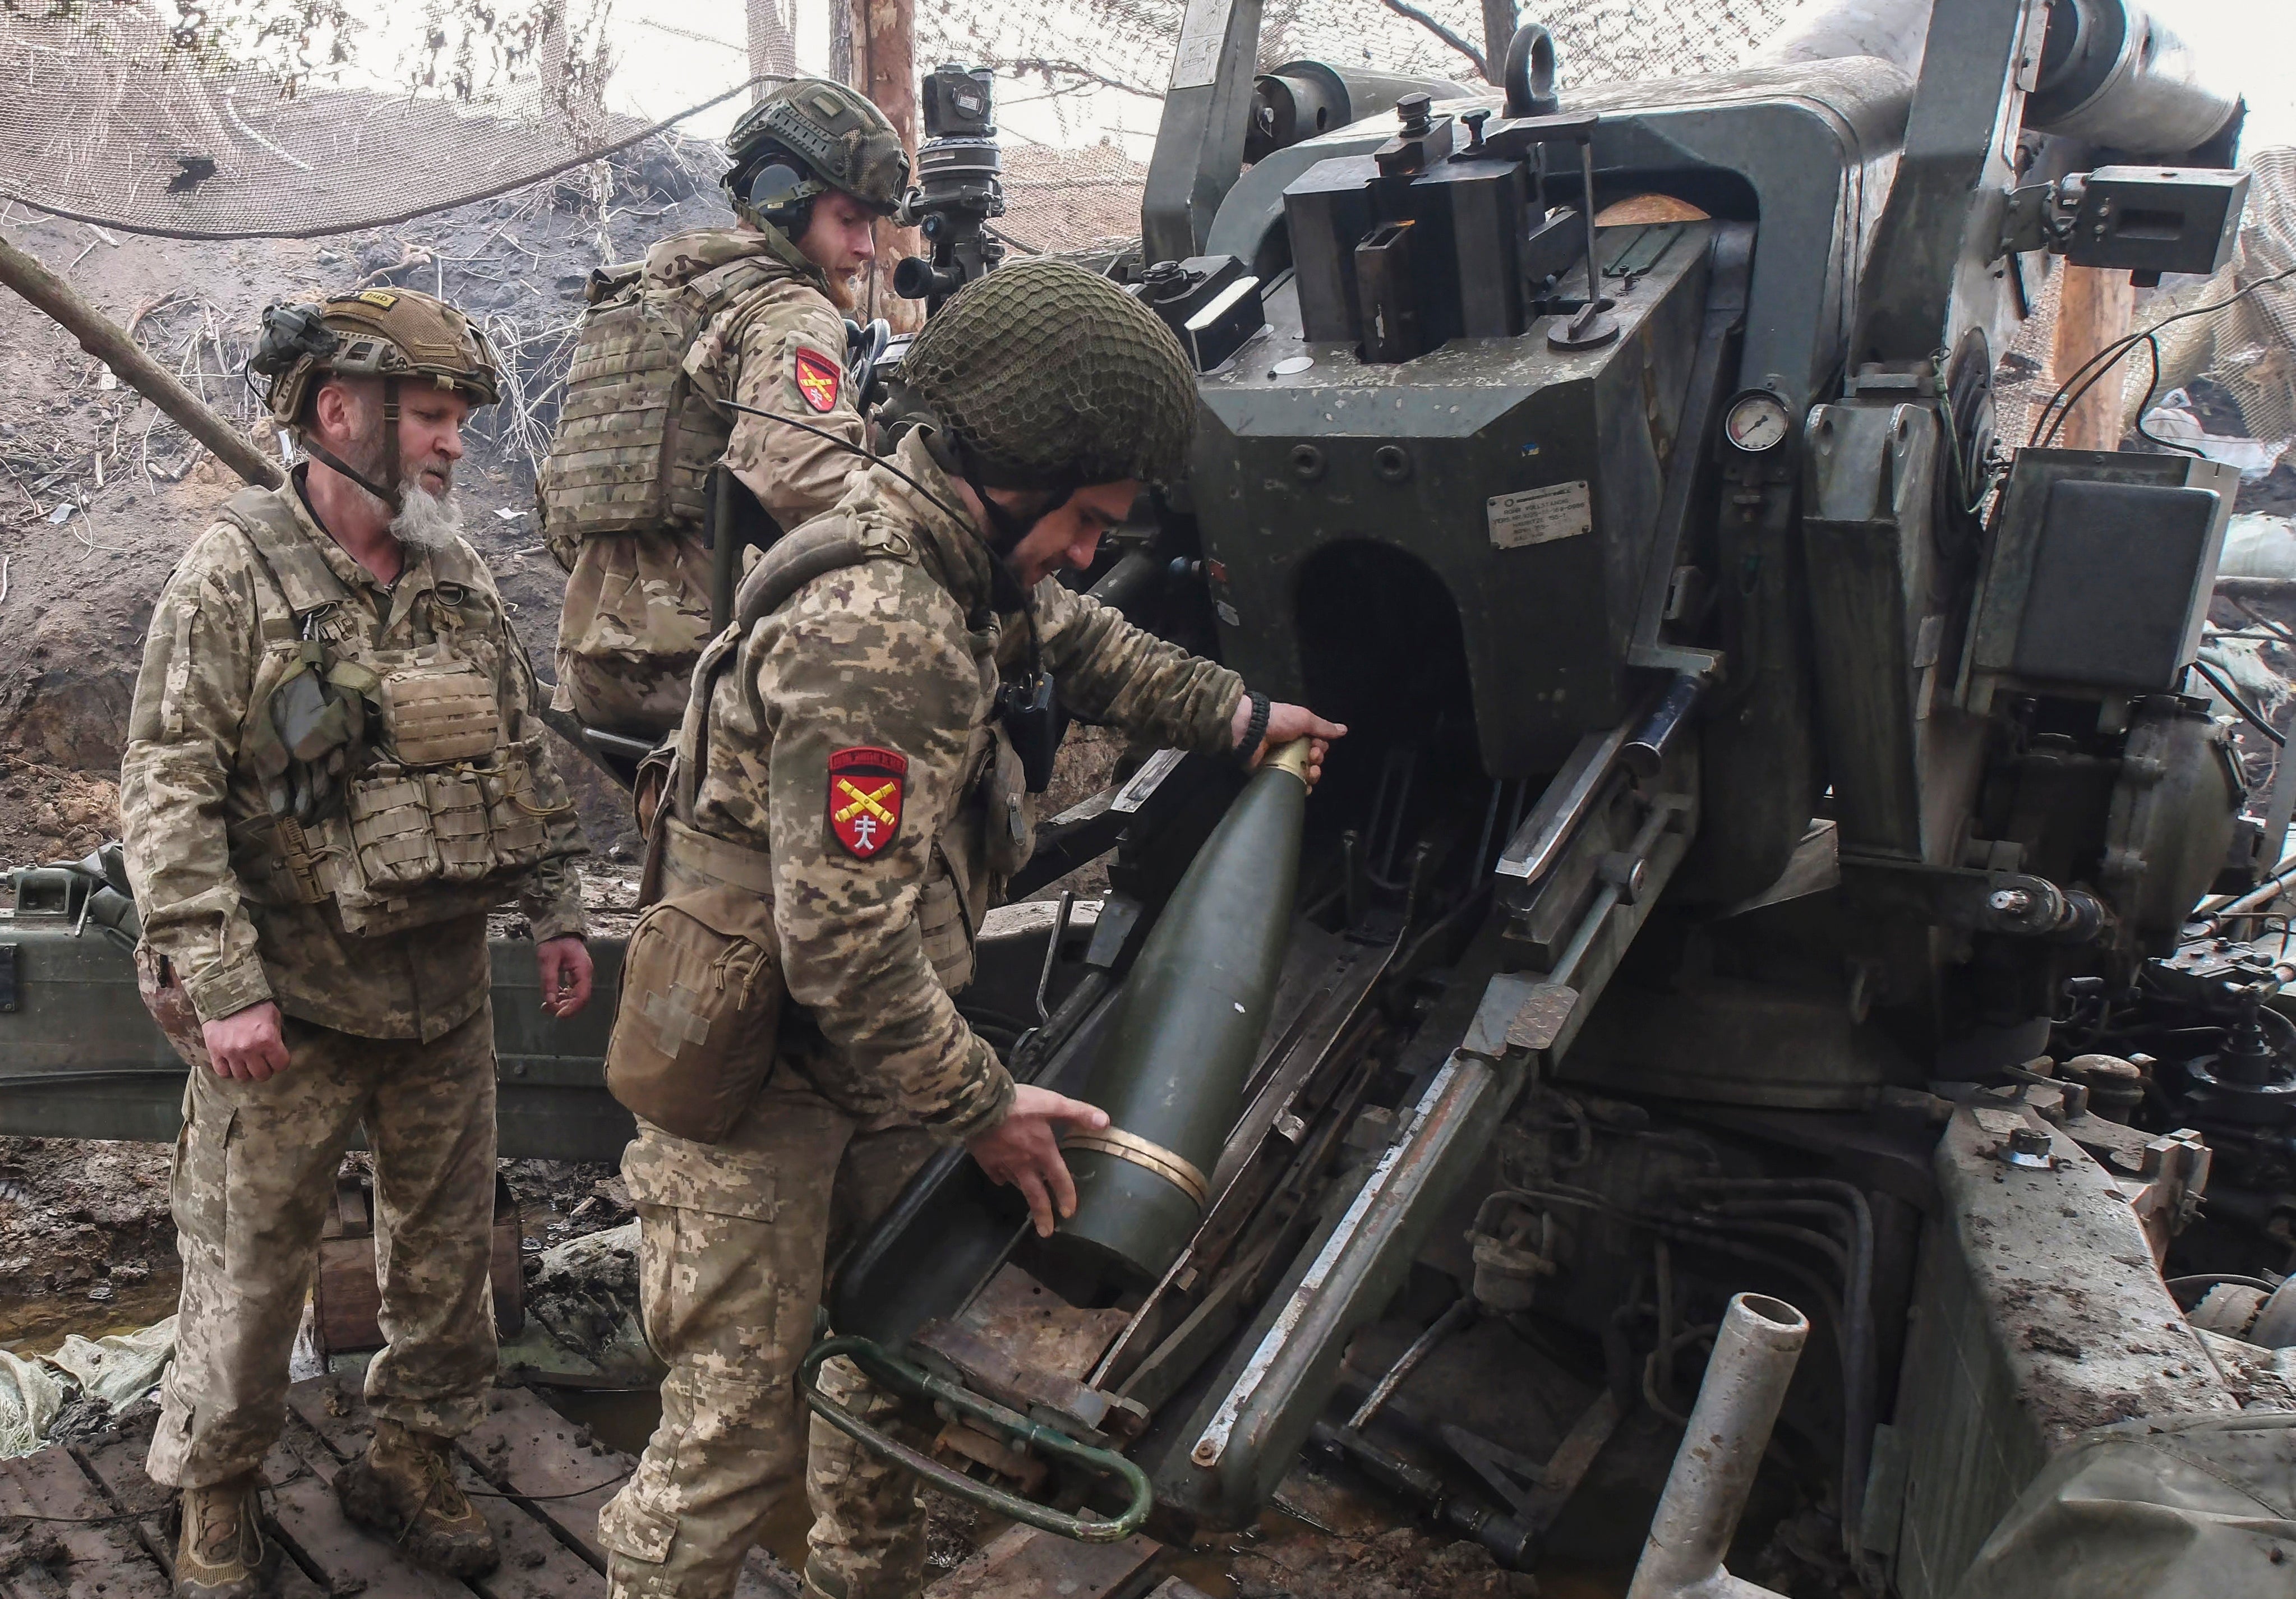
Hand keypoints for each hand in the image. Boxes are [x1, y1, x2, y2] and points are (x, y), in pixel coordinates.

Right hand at [202, 1002, 289, 1081]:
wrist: (225, 993)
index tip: (278, 1057)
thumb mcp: (274, 1016)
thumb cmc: (254, 1004)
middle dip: (265, 1069)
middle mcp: (249, 1049)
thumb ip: (277, 1035)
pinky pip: (223, 1072)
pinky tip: (232, 1062)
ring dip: (247, 1071)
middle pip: (262, 1075)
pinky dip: (229, 1070)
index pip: (281, 1065)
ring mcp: (231, 1052)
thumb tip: (278, 1051)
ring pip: (242, 1076)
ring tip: (247, 1061)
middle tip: (263, 1061)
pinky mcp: (215, 1051)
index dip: (281, 1062)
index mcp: (268, 1040)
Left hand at [537, 936, 593, 1018]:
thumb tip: (550, 1001)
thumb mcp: (548, 960)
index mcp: (583, 970)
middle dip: (564, 1007)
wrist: (558, 929)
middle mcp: (585, 975)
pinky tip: (553, 996)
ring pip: (576, 996)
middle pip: (580, 999)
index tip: (557, 1015)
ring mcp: (581, 975)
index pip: (582, 996)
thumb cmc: (554, 942)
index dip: (571, 1008)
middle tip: (546, 1008)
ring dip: (563, 1003)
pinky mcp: (575, 975)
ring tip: (546, 1005)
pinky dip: (563, 997)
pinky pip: (572, 991)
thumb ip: (549, 980)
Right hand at [967, 1085, 1110, 1237]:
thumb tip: (1106, 1123)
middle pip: (1034, 1195)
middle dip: (1041, 1215)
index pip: (1059, 1179)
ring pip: (1016, 1184)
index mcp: (1043, 1152)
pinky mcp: (985, 1160)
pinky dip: (1001, 1178)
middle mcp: (1024, 1164)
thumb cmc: (1019, 1104)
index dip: (1066, 1196)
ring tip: (1028, 1200)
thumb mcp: (1053, 1103)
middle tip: (1046, 1233)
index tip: (1068, 1214)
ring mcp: (1003, 1164)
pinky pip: (996, 1175)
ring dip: (1024, 1193)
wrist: (980, 1104)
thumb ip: (1079, 1113)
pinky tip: (1002, 1179)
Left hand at [1232, 699, 1346, 787]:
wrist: (1250, 729)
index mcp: (1299, 733)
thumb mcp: (1304, 719)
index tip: (1318, 746)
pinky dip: (1300, 786)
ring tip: (1310, 771)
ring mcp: (1281, 762)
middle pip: (1313, 761)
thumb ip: (1323, 727)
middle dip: (1317, 760)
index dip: (1321, 748)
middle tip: (1312, 756)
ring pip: (1304, 774)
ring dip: (1312, 775)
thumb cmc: (1278, 720)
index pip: (1317, 745)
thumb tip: (1344, 730)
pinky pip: (1290, 783)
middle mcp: (1291, 748)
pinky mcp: (1272, 773)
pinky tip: (1304, 786)